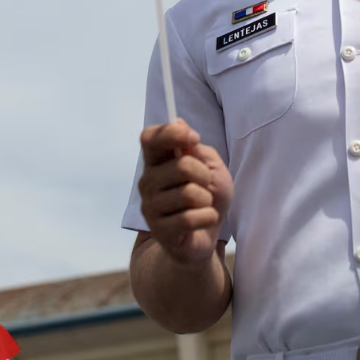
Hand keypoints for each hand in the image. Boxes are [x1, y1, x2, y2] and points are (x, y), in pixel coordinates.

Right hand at [138, 119, 232, 264]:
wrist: (203, 237)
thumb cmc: (206, 198)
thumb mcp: (212, 169)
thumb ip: (198, 150)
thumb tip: (179, 122)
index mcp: (157, 162)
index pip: (149, 137)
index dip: (171, 133)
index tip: (194, 138)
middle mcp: (147, 181)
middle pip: (183, 165)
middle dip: (206, 175)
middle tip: (206, 186)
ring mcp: (150, 207)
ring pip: (190, 193)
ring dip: (207, 200)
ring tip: (203, 206)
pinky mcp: (159, 230)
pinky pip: (191, 218)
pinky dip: (208, 217)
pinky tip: (204, 220)